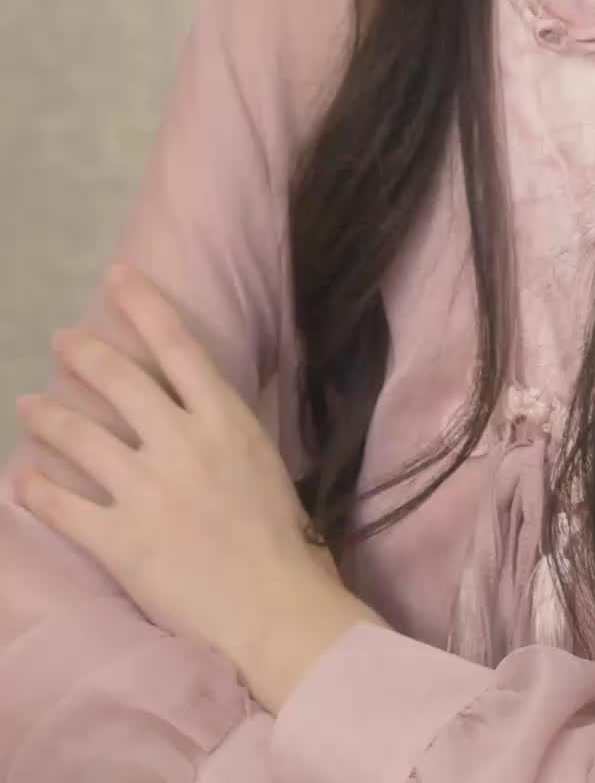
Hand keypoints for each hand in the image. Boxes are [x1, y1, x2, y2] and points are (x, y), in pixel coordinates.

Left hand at [13, 262, 383, 705]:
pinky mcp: (120, 540)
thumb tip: (197, 396)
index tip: (117, 275)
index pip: (176, 345)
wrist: (273, 608)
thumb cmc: (279, 535)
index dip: (143, 305)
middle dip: (82, 353)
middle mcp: (181, 442)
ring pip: (80, 436)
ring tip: (28, 404)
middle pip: (119, 380)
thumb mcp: (262, 457)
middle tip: (62, 341)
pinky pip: (63, 506)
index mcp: (223, 419)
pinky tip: (22, 477)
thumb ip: (223, 424)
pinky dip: (36, 487)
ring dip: (47, 416)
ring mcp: (147, 490)